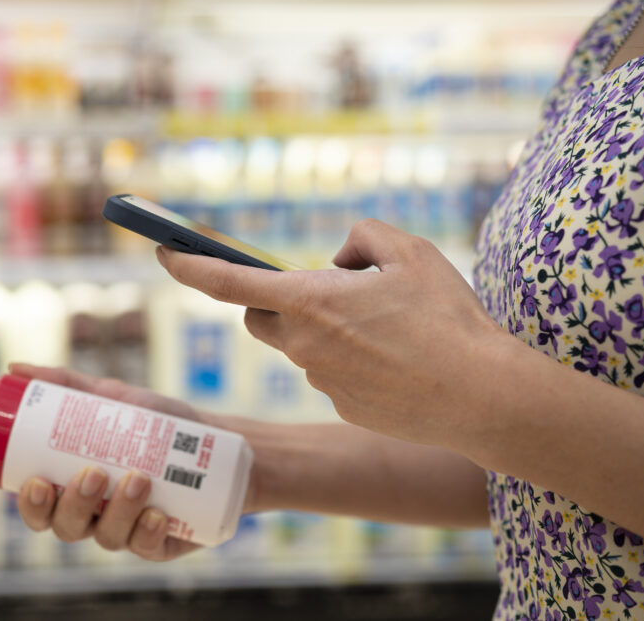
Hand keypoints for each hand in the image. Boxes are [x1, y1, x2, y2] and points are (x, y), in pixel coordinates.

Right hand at [8, 363, 209, 561]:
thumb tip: (14, 369)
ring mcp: (127, 531)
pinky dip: (149, 532)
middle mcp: (95, 515)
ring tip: (138, 477)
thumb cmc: (154, 421)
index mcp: (72, 489)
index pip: (39, 509)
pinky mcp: (160, 543)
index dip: (31, 506)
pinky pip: (147, 547)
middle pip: (68, 527)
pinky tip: (158, 514)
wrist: (213, 440)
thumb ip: (66, 384)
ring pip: (109, 537)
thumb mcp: (110, 397)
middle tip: (93, 473)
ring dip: (120, 510)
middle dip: (74, 506)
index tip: (38, 482)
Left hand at [155, 219, 507, 451]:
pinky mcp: (342, 406)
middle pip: (258, 316)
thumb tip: (337, 262)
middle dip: (268, 299)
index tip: (161, 249)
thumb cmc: (448, 318)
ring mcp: (320, 381)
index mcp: (310, 301)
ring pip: (298, 346)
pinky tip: (395, 360)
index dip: (188, 263)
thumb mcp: (410, 252)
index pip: (227, 280)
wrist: (483, 396)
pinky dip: (347, 361)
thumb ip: (362, 238)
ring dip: (319, 329)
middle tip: (313, 289)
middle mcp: (303, 345)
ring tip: (382, 326)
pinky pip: (329, 374)